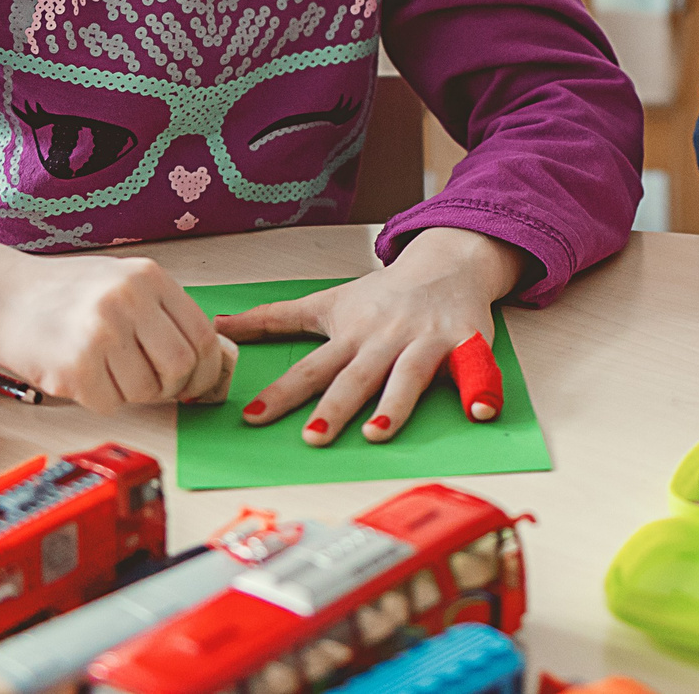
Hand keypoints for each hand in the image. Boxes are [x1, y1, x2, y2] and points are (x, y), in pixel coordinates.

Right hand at [0, 236, 237, 414]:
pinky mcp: (74, 368)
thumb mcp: (122, 285)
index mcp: (148, 277)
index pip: (204, 336)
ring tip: (108, 371)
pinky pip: (111, 404)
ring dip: (134, 392)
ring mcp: (101, 333)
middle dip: (176, 387)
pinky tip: (84, 376)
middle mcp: (128, 300)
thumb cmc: (64, 294)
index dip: (208, 369)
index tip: (199, 382)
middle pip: (183, 367)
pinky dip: (102, 399)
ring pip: (148, 390)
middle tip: (155, 386)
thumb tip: (219, 362)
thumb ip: (167, 316)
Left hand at [215, 227, 523, 445]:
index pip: (311, 368)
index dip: (282, 392)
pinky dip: (480, 389)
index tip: (253, 415)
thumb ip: (274, 320)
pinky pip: (474, 368)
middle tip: (313, 436)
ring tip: (377, 433)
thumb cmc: (382, 293)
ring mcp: (425, 341)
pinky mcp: (464, 342)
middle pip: (356, 376)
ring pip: (408, 375)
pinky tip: (479, 412)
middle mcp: (385, 339)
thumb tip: (218, 326)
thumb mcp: (326, 303)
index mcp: (351, 334)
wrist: (445, 261)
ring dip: (395, 404)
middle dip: (335, 407)